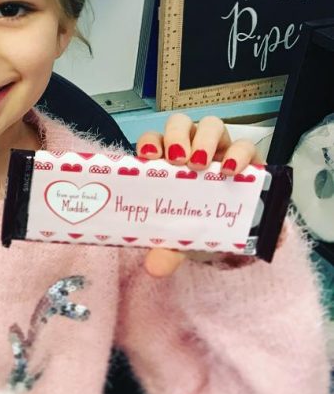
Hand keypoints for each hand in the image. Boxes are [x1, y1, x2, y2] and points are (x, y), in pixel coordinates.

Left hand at [135, 115, 262, 277]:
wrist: (232, 231)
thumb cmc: (196, 223)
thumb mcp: (181, 237)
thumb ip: (168, 248)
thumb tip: (154, 269)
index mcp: (165, 162)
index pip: (152, 140)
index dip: (150, 143)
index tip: (148, 158)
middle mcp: (190, 148)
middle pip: (180, 124)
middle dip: (176, 136)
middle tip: (177, 161)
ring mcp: (219, 149)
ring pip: (210, 125)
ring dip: (204, 140)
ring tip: (201, 165)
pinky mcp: (246, 157)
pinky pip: (245, 145)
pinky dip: (238, 153)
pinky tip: (233, 170)